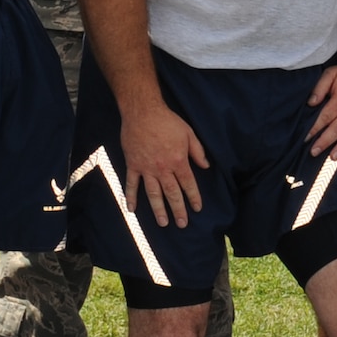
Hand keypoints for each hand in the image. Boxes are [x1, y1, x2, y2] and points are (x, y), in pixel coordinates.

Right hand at [120, 100, 209, 228]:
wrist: (143, 112)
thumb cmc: (167, 121)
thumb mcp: (188, 133)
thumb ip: (197, 151)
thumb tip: (206, 166)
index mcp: (178, 161)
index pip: (188, 184)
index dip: (194, 197)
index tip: (197, 209)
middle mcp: (163, 168)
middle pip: (172, 193)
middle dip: (178, 210)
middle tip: (182, 224)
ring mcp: (146, 168)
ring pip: (153, 193)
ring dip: (158, 210)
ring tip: (163, 223)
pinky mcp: (133, 165)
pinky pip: (132, 184)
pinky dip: (131, 197)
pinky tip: (132, 209)